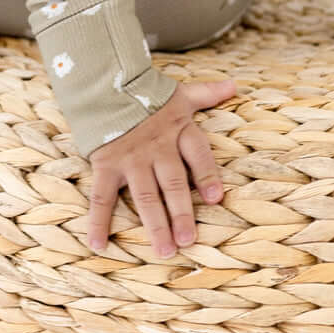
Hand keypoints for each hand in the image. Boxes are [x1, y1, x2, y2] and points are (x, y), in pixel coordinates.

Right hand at [85, 78, 237, 257]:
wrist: (104, 82)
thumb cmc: (145, 93)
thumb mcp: (179, 93)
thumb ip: (206, 94)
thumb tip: (234, 85)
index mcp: (177, 131)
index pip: (198, 155)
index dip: (207, 175)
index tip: (216, 198)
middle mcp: (156, 148)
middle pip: (172, 185)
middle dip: (181, 213)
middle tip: (188, 241)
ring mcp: (130, 159)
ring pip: (145, 197)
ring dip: (154, 225)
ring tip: (164, 250)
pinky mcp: (106, 164)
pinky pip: (102, 196)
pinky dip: (99, 221)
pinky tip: (99, 244)